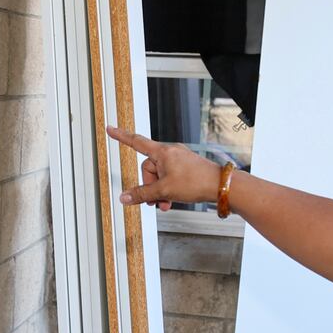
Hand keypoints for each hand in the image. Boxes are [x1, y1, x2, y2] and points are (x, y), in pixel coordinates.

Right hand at [104, 126, 223, 209]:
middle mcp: (170, 152)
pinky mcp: (186, 167)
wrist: (221, 186)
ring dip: (159, 191)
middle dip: (149, 186)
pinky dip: (168, 189)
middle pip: (148, 169)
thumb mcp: (164, 190)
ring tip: (166, 203)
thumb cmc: (196, 182)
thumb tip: (124, 197)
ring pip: (159, 176)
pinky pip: (169, 177)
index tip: (110, 129)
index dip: (121, 137)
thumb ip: (142, 194)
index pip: (136, 142)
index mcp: (163, 152)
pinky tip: (172, 199)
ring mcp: (179, 159)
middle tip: (156, 200)